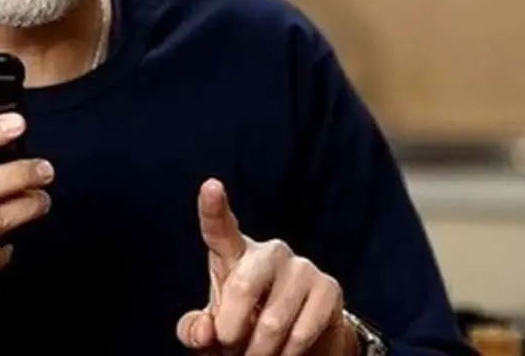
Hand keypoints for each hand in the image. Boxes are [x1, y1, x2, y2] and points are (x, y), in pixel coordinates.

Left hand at [177, 179, 348, 355]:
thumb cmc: (245, 325)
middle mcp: (270, 252)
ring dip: (259, 351)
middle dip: (231, 331)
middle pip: (242, 286)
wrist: (297, 341)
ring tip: (258, 354)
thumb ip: (196, 330)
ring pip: (271, 321)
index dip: (213, 207)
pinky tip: (285, 353)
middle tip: (231, 349)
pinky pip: (301, 333)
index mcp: (233, 253)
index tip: (210, 186)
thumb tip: (205, 331)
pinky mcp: (329, 289)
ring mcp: (302, 267)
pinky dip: (287, 355)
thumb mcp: (214, 327)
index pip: (220, 228)